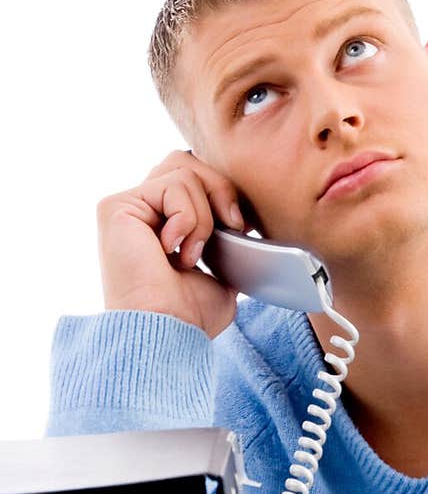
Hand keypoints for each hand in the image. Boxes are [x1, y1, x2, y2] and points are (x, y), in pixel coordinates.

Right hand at [97, 149, 249, 338]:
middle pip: (186, 162)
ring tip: (192, 253)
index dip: (222, 193)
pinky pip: (172, 185)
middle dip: (219, 189)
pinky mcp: (117, 206)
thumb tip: (244, 226)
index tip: (241, 227)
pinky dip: (188, 218)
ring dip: (203, 215)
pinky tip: (173, 251)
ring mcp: (126, 207)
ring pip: (183, 171)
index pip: (193, 179)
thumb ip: (225, 244)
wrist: (167, 331)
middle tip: (233, 226)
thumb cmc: (189, 316)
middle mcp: (139, 211)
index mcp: (160, 223)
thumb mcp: (222, 275)